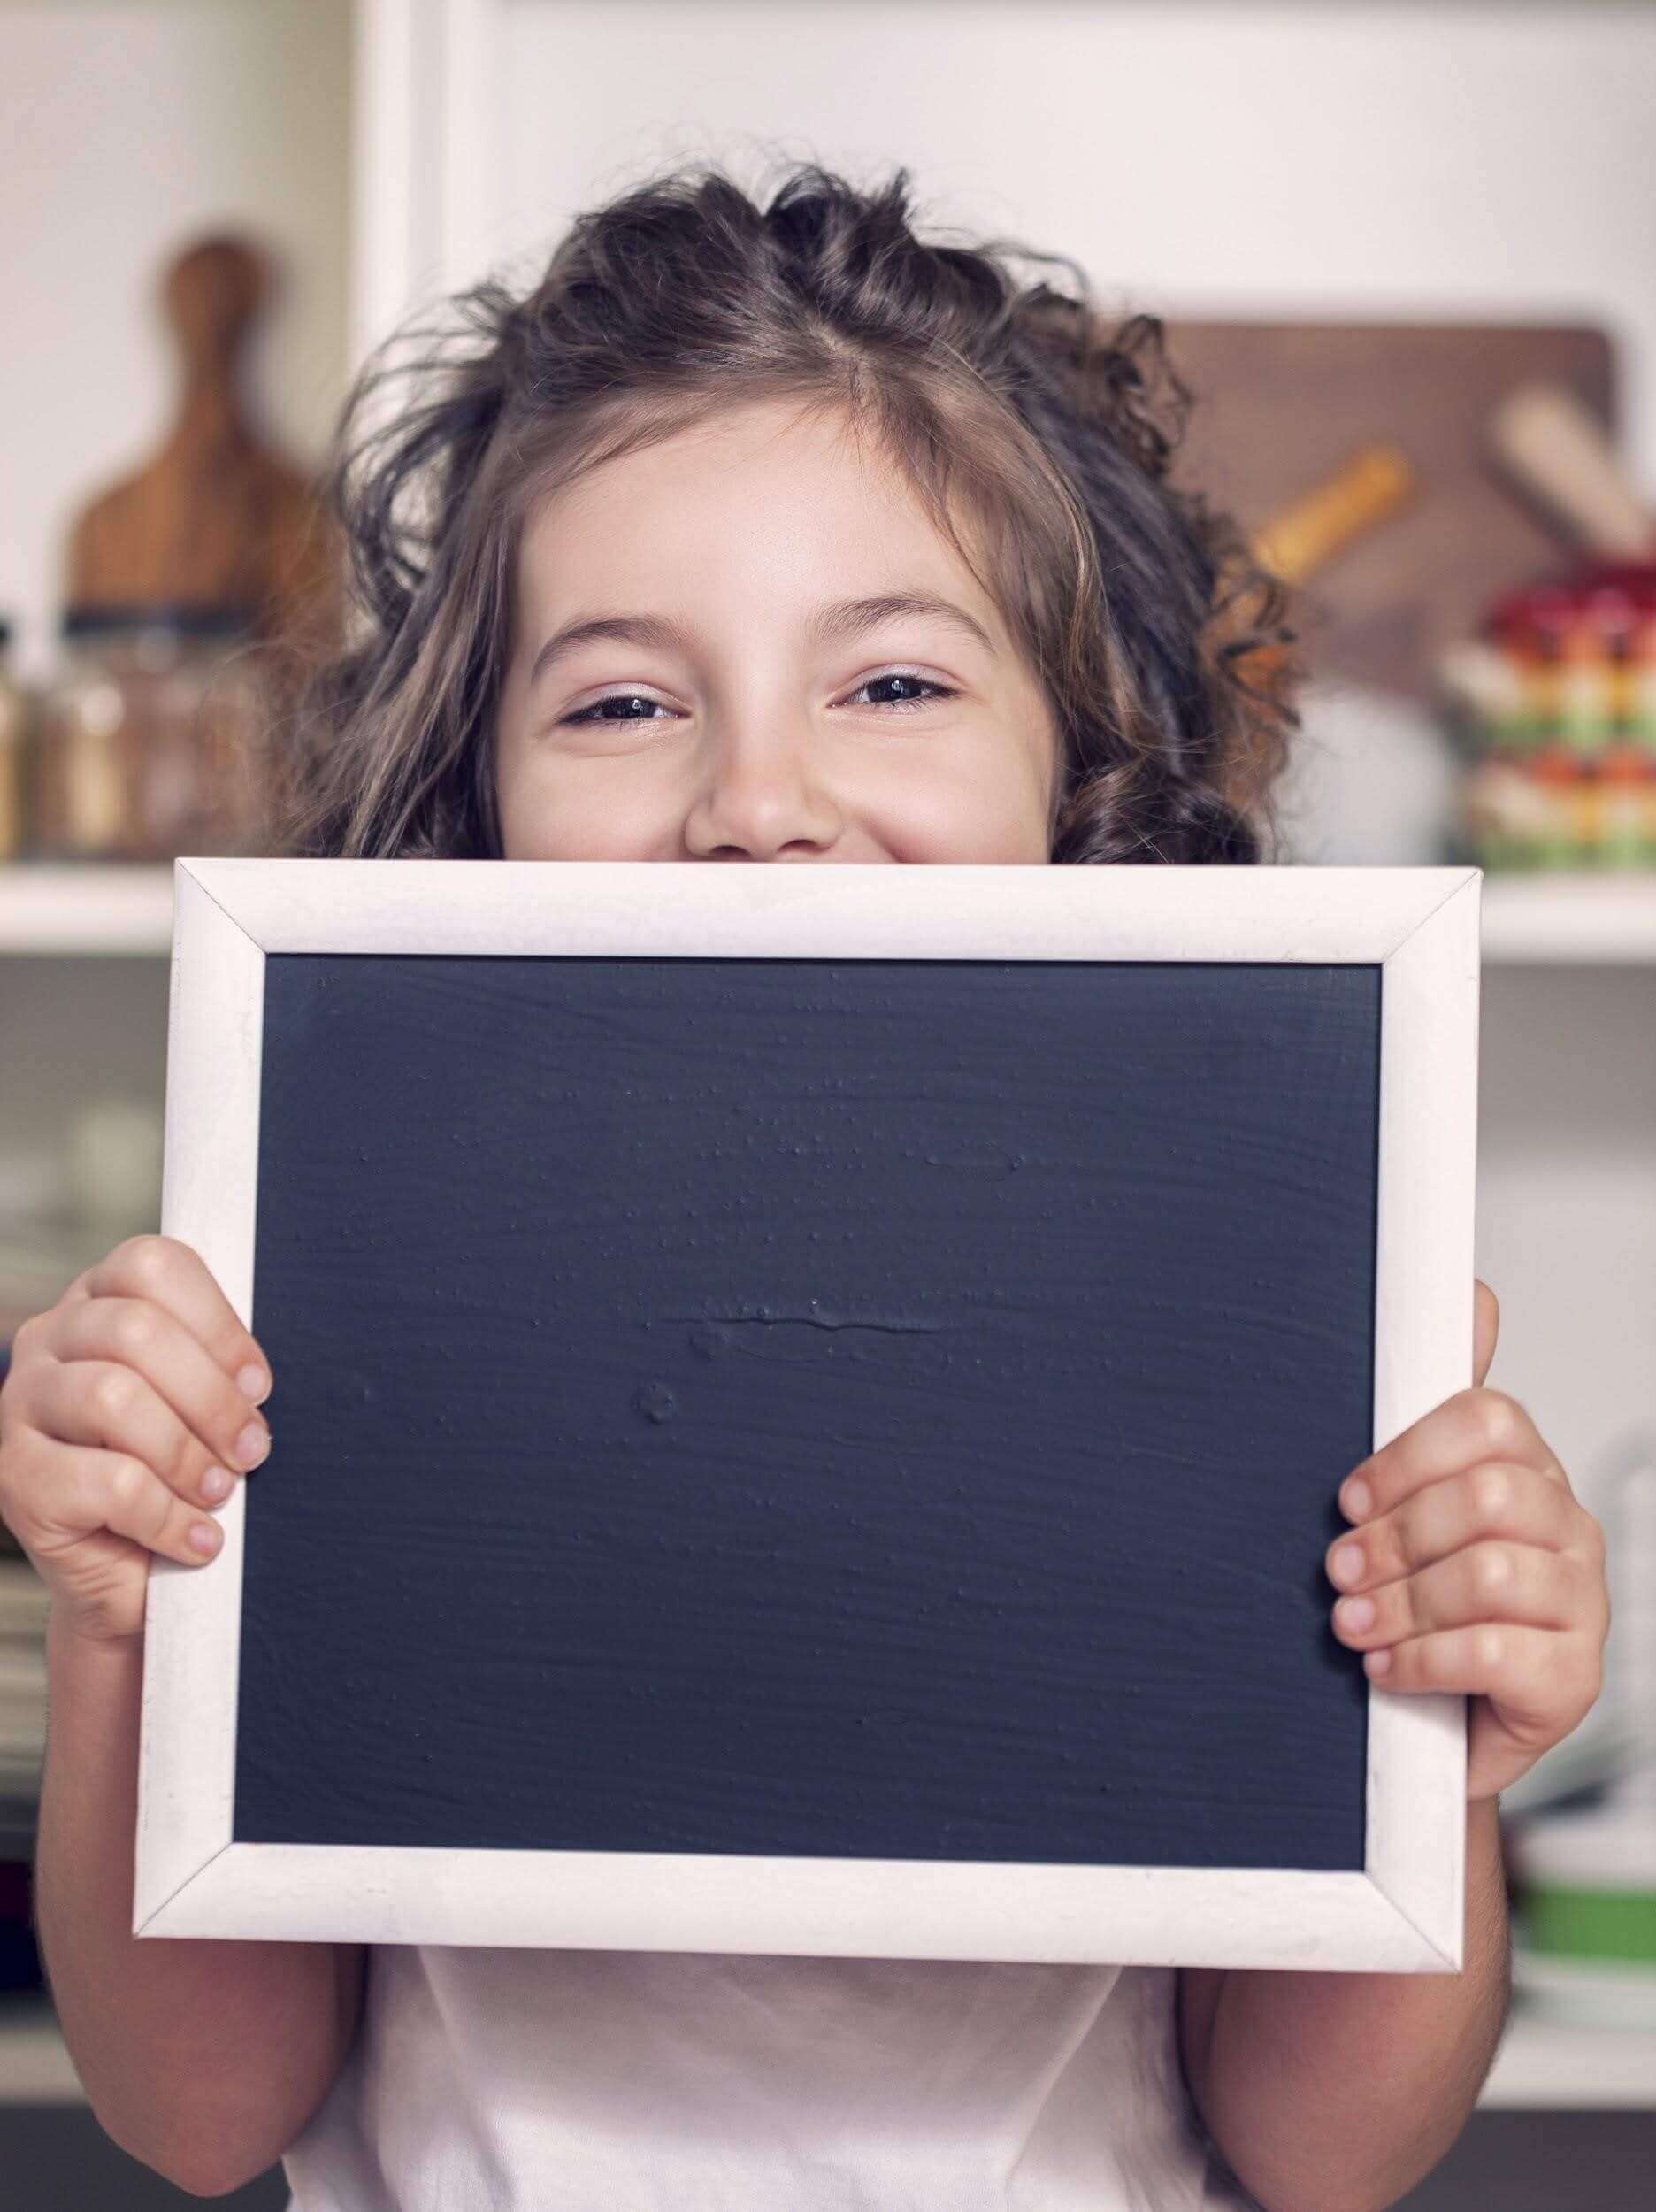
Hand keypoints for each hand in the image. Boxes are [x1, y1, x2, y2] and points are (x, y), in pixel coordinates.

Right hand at [0, 1234, 272, 1645]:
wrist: (129, 1575)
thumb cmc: (177, 1473)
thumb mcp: (201, 1406)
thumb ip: (218, 1370)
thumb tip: (253, 1382)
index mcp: (98, 1300)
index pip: (152, 1267)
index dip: (218, 1324)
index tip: (259, 1384)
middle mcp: (46, 1339)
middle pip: (137, 1330)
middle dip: (212, 1397)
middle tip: (252, 1448)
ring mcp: (18, 1404)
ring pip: (113, 1397)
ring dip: (186, 1452)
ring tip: (221, 1491)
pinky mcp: (15, 1477)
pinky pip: (106, 1482)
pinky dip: (168, 1514)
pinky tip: (196, 1537)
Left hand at [1323, 1278, 1609, 1801]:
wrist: (1431, 1728)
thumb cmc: (1417, 1602)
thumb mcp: (1409, 1505)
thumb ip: (1428, 1411)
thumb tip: (1472, 1296)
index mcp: (1529, 1472)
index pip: (1487, 1421)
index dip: (1405, 1457)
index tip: (1348, 1498)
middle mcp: (1569, 1530)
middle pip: (1488, 1496)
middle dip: (1396, 1536)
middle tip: (1341, 1571)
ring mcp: (1581, 1606)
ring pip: (1489, 1572)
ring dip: (1401, 1602)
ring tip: (1354, 1626)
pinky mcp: (1574, 1681)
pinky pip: (1495, 1651)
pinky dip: (1423, 1660)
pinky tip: (1387, 1670)